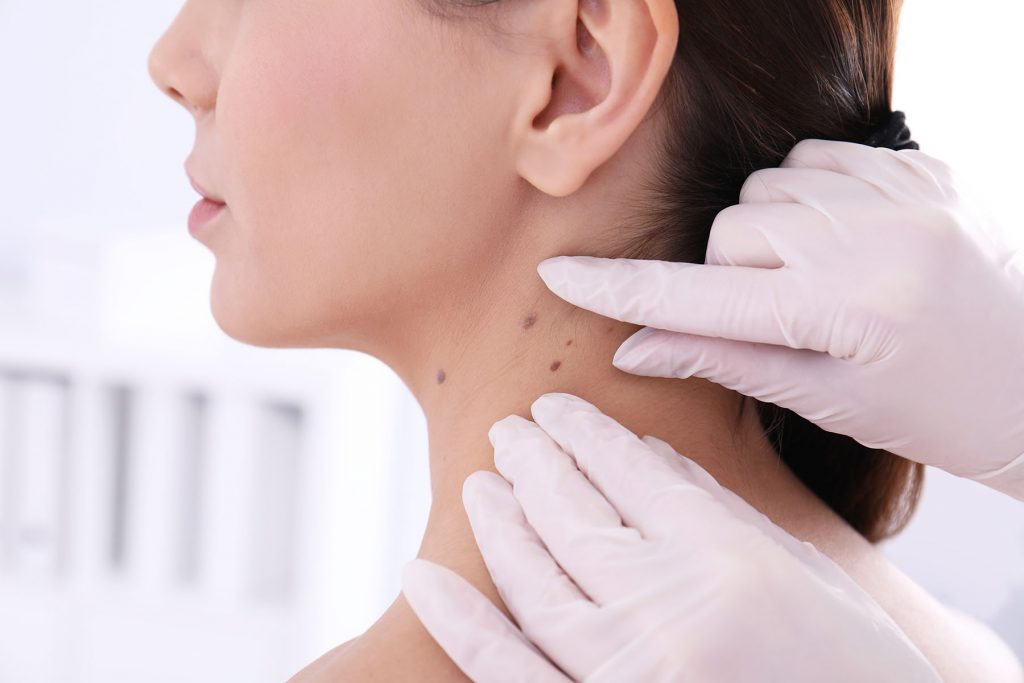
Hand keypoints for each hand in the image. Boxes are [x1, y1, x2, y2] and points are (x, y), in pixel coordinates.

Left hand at [402, 392, 940, 682]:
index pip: (628, 469)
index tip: (555, 407)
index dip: (583, 432)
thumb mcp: (800, 571)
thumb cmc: (850, 660)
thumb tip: (643, 452)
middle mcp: (671, 605)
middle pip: (572, 514)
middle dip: (533, 462)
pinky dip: (464, 623)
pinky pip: (513, 670)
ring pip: (536, 578)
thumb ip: (715, 509)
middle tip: (509, 431)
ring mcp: (631, 667)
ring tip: (482, 480)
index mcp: (727, 555)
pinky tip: (426, 577)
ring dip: (500, 522)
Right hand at [536, 140, 1023, 498]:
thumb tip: (632, 347)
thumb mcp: (827, 400)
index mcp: (850, 309)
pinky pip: (814, 159)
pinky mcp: (919, 163)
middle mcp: (876, 235)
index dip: (623, 290)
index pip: (702, 297)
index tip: (560, 275)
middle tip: (784, 317)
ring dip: (768, 234)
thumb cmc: (938, 410)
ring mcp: (903, 189)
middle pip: (729, 231)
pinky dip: (808, 197)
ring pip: (764, 191)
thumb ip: (725, 359)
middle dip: (732, 276)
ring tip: (820, 278)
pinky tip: (845, 238)